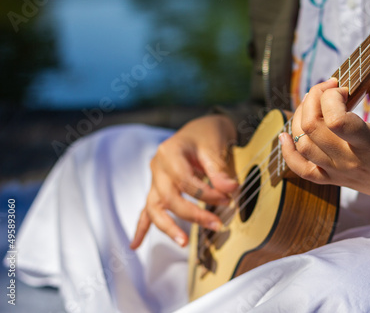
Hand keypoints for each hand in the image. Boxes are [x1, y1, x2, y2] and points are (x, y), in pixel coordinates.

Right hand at [130, 115, 238, 248]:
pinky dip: (141, 228)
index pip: (186, 181)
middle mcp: (158, 167)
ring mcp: (155, 180)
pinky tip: (135, 245)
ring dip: (167, 227)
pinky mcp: (157, 189)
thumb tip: (230, 190)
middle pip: (169, 197)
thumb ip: (219, 170)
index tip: (227, 199)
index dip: (207, 194)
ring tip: (183, 242)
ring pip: (154, 207)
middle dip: (192, 214)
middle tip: (216, 224)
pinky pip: (147, 210)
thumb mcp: (214, 146)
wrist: (201, 129)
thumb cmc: (207, 135)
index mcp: (169, 152)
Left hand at [280, 73, 369, 216]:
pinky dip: (288, 152)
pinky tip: (284, 135)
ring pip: (302, 145)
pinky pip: (301, 170)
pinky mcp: (334, 180)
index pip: (336, 120)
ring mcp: (339, 173)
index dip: (331, 96)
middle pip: (311, 128)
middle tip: (328, 87)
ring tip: (315, 103)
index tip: (343, 85)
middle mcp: (351, 160)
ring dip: (300, 117)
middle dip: (313, 98)